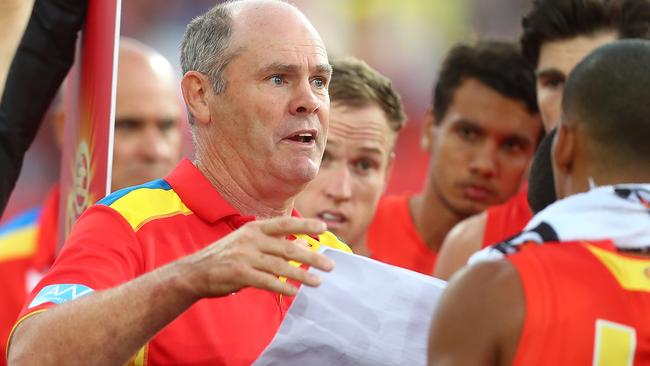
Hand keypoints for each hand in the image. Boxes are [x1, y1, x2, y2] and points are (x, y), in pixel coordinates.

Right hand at [179, 217, 334, 298]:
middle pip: (288, 247)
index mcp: (254, 228)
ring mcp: (245, 256)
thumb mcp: (246, 240)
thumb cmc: (225, 256)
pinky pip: (266, 281)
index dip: (305, 225)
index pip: (284, 223)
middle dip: (312, 256)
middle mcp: (251, 239)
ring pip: (280, 266)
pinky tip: (294, 292)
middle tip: (330, 265)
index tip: (324, 228)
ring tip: (318, 282)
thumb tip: (300, 243)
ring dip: (301, 275)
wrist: (194, 272)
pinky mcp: (239, 274)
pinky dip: (282, 287)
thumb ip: (270, 241)